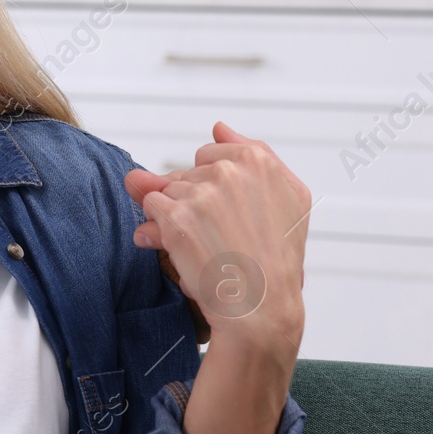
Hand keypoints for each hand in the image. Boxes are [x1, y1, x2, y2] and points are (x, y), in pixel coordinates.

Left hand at [123, 122, 311, 433]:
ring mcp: (203, 193)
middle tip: (215, 235)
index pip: (211, 153)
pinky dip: (154, 231)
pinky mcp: (177, 216)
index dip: (213, 187)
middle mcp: (233, 170)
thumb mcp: (283, 200)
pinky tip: (175, 250)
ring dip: (170, 217)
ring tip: (199, 246)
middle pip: (185, 173)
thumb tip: (217, 125)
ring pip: (164, 190)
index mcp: (261, 161)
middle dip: (190, 202)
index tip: (231, 215)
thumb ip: (248, 154)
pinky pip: (149, 208)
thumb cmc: (273, 259)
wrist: (260, 309)